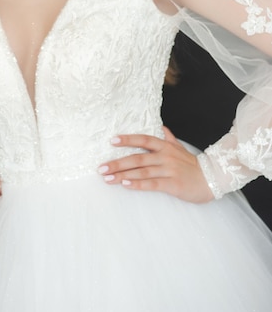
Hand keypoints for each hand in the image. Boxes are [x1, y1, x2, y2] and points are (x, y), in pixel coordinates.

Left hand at [97, 126, 213, 203]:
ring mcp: (168, 170)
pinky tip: (125, 185)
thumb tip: (161, 127)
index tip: (112, 141)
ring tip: (108, 178)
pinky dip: (137, 184)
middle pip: (137, 158)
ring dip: (122, 175)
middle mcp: (165, 156)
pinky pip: (152, 184)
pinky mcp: (172, 184)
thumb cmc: (192, 164)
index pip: (143, 139)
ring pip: (141, 171)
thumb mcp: (180, 148)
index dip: (127, 139)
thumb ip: (169, 138)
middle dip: (117, 163)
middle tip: (101, 168)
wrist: (212, 179)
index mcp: (165, 146)